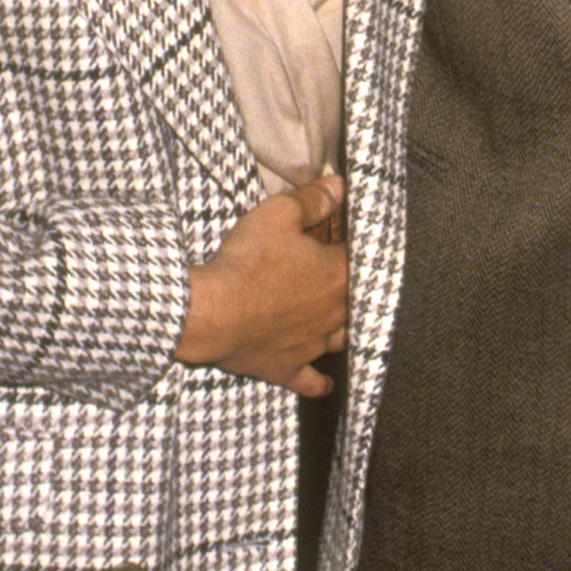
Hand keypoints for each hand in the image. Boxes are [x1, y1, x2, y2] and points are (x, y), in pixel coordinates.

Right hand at [176, 174, 347, 395]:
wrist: (210, 311)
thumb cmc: (245, 263)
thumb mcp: (277, 215)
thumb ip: (312, 200)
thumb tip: (338, 187)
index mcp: (337, 275)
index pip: (359, 257)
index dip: (351, 246)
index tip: (342, 240)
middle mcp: (333, 314)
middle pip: (356, 301)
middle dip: (351, 289)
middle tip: (338, 279)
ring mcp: (312, 345)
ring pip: (342, 340)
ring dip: (343, 330)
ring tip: (339, 322)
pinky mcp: (287, 368)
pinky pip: (313, 382)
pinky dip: (321, 382)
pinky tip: (326, 383)